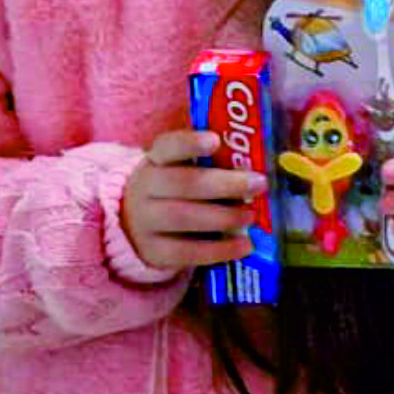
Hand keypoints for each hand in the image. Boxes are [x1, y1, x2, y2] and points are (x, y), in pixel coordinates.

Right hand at [120, 129, 268, 270]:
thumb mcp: (180, 169)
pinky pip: (188, 252)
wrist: (134, 224)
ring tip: (251, 215)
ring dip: (225, 216)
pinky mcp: (154, 252)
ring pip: (185, 218)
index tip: (215, 140)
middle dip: (225, 184)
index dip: (190, 143)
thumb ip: (209, 165)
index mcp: (155, 160)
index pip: (168, 146)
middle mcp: (145, 188)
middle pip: (184, 183)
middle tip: (258, 184)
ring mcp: (146, 222)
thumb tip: (251, 169)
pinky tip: (245, 245)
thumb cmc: (172, 190)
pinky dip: (220, 250)